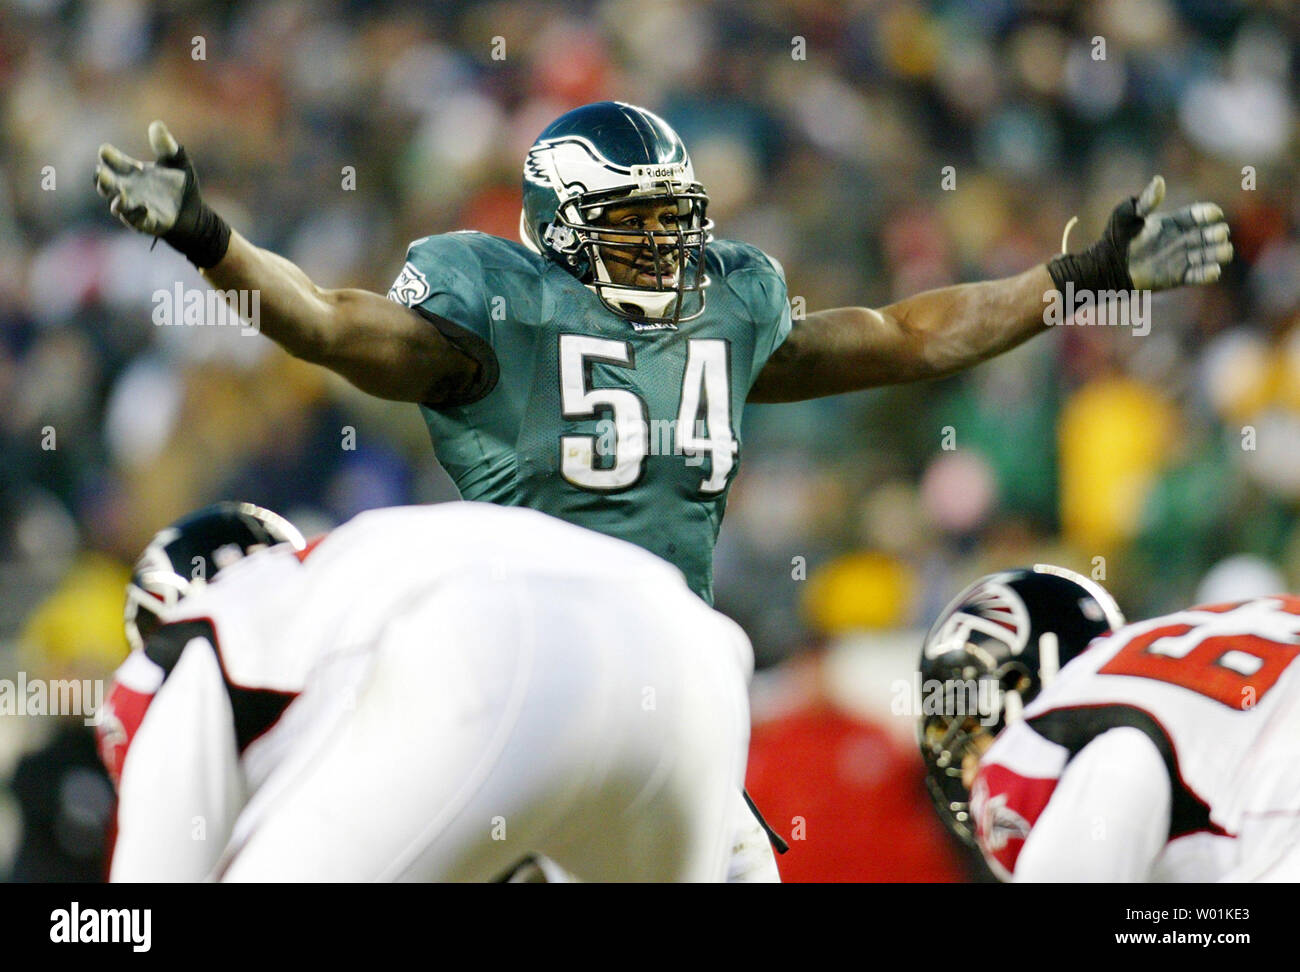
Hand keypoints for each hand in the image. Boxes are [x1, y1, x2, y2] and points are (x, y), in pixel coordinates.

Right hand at [94, 121, 230, 268]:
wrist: (194, 211)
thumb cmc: (180, 185)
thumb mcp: (177, 161)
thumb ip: (166, 146)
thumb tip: (157, 124)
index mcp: (131, 171)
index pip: (112, 161)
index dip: (108, 156)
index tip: (106, 151)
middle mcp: (127, 189)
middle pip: (106, 184)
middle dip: (102, 179)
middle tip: (100, 172)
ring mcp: (135, 207)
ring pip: (118, 205)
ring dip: (117, 200)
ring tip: (120, 194)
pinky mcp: (147, 223)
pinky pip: (138, 221)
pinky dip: (139, 215)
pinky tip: (144, 208)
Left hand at [1125, 176, 1231, 289]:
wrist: (1107, 267)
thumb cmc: (1115, 238)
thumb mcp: (1128, 214)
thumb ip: (1146, 200)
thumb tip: (1160, 180)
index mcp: (1174, 222)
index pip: (1201, 214)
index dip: (1209, 214)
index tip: (1213, 215)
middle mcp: (1182, 239)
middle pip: (1213, 233)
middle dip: (1218, 233)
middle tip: (1214, 235)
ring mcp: (1182, 258)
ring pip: (1213, 253)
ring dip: (1220, 252)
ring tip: (1217, 252)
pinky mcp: (1179, 277)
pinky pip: (1201, 275)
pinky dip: (1209, 273)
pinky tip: (1212, 270)